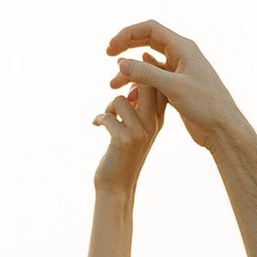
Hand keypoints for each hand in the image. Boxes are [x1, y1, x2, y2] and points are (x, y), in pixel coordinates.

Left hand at [93, 68, 164, 188]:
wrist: (117, 187)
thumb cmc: (125, 155)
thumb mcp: (138, 130)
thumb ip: (139, 107)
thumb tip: (131, 81)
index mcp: (158, 120)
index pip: (159, 86)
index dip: (145, 72)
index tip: (130, 69)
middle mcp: (153, 125)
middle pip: (145, 85)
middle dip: (127, 78)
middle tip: (114, 84)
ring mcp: (139, 132)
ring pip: (121, 100)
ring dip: (109, 107)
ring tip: (107, 117)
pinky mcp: (123, 140)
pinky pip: (107, 116)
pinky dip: (99, 119)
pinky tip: (96, 125)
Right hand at [105, 18, 248, 154]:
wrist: (223, 130)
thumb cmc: (206, 106)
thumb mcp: (174, 88)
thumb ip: (146, 74)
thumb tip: (121, 63)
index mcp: (184, 48)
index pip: (150, 29)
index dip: (128, 34)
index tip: (111, 49)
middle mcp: (182, 56)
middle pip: (148, 41)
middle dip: (127, 47)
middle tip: (108, 56)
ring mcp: (180, 71)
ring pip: (149, 63)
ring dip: (131, 70)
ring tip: (113, 85)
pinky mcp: (178, 87)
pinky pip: (154, 79)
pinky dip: (140, 84)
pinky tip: (129, 96)